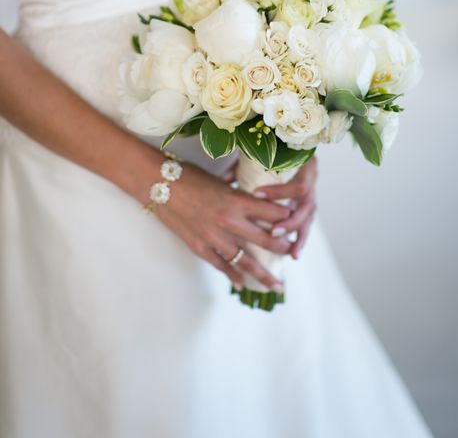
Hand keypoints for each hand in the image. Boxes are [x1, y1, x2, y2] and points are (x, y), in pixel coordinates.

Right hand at [153, 160, 294, 291]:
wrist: (160, 184)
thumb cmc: (190, 177)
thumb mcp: (221, 180)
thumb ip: (239, 193)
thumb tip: (257, 197)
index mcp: (236, 200)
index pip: (271, 212)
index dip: (285, 217)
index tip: (294, 221)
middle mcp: (229, 220)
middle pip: (264, 239)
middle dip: (281, 248)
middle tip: (291, 252)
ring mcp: (214, 237)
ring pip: (245, 261)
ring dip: (262, 273)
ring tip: (276, 283)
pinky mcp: (200, 247)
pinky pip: (221, 266)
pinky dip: (233, 276)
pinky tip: (242, 283)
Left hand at [252, 156, 317, 259]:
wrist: (295, 146)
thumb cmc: (273, 148)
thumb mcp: (258, 153)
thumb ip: (243, 166)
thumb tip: (224, 180)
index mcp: (304, 164)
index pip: (296, 184)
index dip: (278, 192)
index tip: (257, 195)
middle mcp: (311, 179)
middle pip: (306, 205)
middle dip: (290, 221)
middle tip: (273, 232)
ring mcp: (312, 193)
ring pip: (309, 217)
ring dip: (298, 235)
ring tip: (290, 252)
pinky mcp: (308, 206)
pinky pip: (307, 224)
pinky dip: (301, 239)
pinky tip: (294, 254)